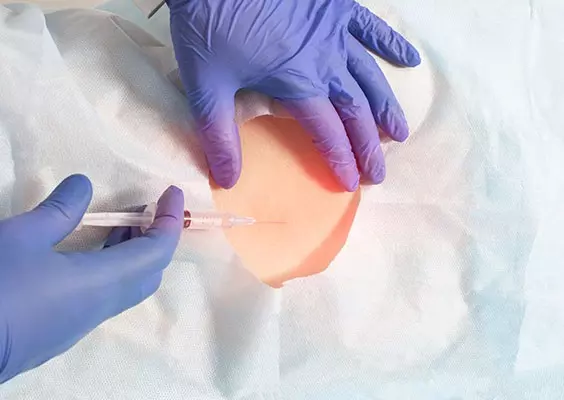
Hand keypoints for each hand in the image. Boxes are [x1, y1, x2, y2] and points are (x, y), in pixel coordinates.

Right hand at [0, 175, 183, 382]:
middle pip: (150, 271)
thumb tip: (84, 184)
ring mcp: (83, 323)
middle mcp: (102, 306)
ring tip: (119, 223)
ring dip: (133, 252)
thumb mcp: (24, 237)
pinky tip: (87, 253)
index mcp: (103, 283)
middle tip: (144, 209)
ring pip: (128, 285)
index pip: (158, 251)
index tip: (173, 192)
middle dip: (156, 236)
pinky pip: (106, 296)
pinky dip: (113, 268)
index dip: (171, 219)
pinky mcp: (63, 331)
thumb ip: (60, 210)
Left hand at [168, 0, 419, 190]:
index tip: (351, 183)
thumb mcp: (207, 85)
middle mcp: (325, 61)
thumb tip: (227, 181)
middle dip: (368, 146)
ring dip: (386, 107)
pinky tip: (410, 60)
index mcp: (298, 82)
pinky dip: (390, 44)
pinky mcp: (336, 6)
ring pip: (369, 76)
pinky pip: (371, 27)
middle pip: (354, 111)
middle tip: (378, 172)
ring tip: (400, 133)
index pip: (327, 132)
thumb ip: (219, 135)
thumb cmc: (209, 23)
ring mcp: (335, 31)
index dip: (340, 160)